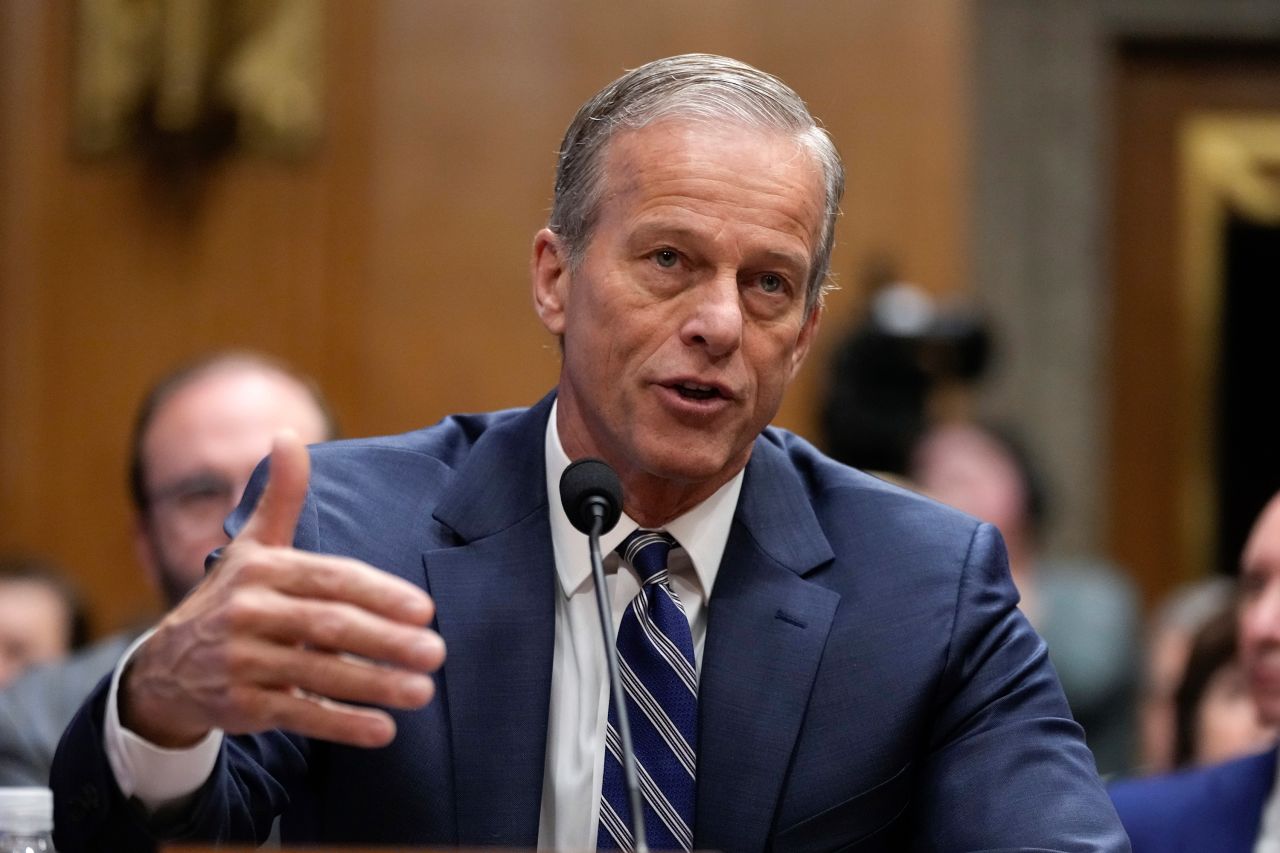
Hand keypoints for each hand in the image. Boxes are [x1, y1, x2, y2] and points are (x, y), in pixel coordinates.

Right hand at [120, 431, 444, 748]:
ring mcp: (242, 662)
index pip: (331, 579)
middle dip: (387, 641)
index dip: (380, 594)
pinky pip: (298, 714)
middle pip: (329, 627)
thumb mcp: (253, 546)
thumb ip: (282, 497)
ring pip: (318, 673)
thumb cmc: (231, 598)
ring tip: (423, 692)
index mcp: (262, 570)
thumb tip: (287, 435)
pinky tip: (383, 730)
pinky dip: (341, 724)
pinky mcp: (240, 706)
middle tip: (436, 652)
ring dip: (374, 685)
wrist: (164, 668)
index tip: (425, 610)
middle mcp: (248, 613)